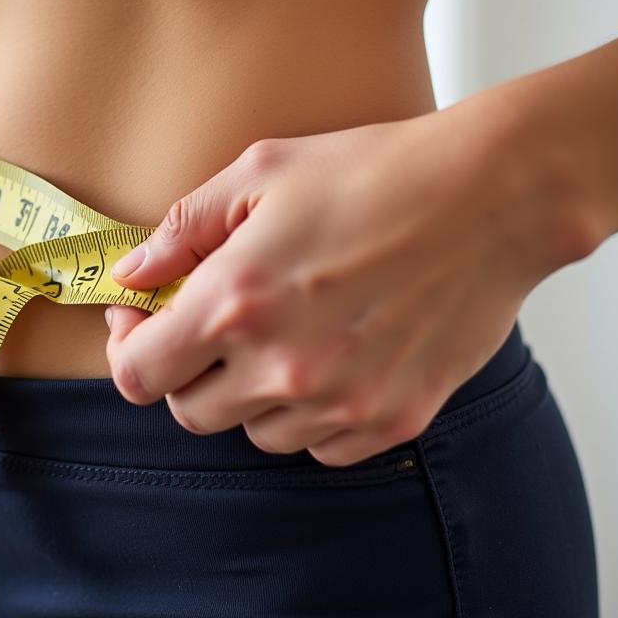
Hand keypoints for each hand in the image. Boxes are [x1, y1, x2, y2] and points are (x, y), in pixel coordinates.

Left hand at [103, 107, 542, 466]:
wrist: (490, 196)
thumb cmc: (373, 171)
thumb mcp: (260, 173)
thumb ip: (182, 230)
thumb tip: (131, 273)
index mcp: (234, 303)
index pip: (138, 373)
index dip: (127, 347)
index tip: (140, 317)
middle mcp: (281, 367)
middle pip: (189, 411)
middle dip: (184, 369)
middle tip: (207, 325)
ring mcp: (340, 403)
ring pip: (255, 433)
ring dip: (247, 393)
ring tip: (277, 336)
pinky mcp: (391, 419)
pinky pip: (319, 447)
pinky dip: (308, 415)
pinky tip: (326, 361)